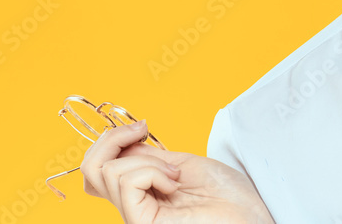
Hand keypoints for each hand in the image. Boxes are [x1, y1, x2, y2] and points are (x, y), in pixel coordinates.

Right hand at [80, 119, 275, 223]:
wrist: (251, 212)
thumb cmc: (226, 193)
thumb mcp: (179, 163)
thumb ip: (147, 157)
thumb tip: (121, 143)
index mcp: (141, 192)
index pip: (97, 168)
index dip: (110, 139)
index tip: (141, 126)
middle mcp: (133, 207)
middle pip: (90, 170)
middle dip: (112, 139)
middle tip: (142, 131)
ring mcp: (137, 217)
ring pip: (105, 173)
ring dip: (144, 160)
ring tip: (174, 172)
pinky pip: (126, 183)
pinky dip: (150, 171)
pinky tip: (173, 181)